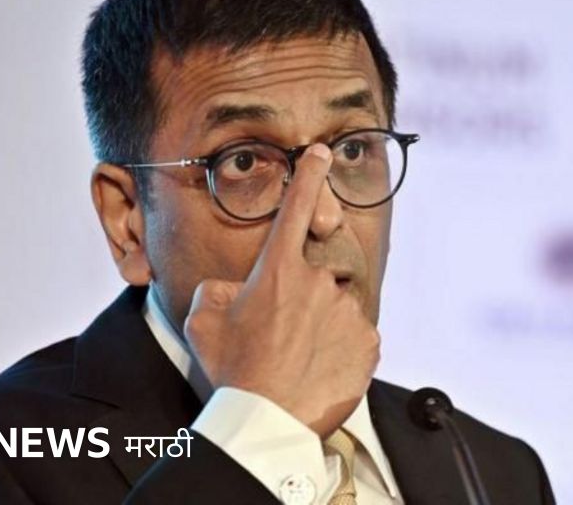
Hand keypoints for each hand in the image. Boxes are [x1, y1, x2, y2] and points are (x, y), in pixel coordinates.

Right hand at [183, 143, 379, 437]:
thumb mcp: (204, 318)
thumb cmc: (232, 370)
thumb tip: (239, 286)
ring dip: (318, 326)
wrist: (268, 420)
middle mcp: (319, 281)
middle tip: (279, 336)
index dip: (310, 175)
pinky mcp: (369, 343)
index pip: (297, 208)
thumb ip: (221, 287)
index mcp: (279, 269)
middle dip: (299, 299)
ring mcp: (348, 311)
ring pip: (334, 308)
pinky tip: (316, 370)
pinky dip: (338, 350)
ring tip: (296, 359)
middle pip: (314, 275)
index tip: (322, 153)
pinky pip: (354, 337)